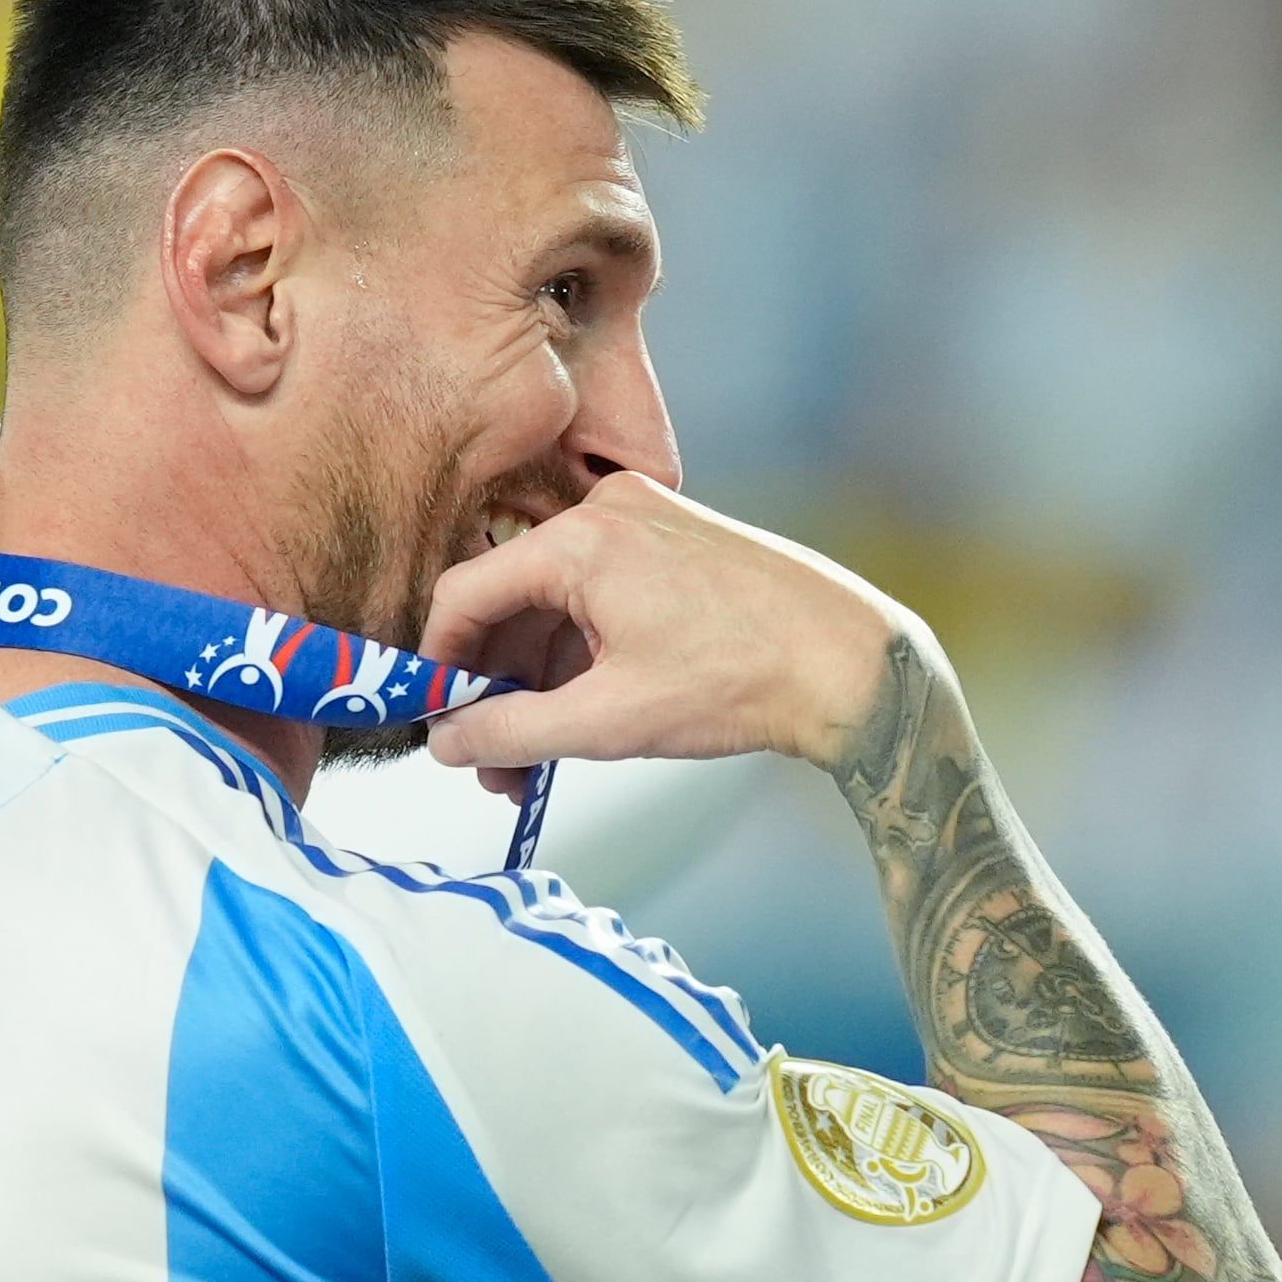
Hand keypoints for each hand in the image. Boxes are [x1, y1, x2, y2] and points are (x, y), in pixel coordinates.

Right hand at [416, 473, 918, 781]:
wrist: (853, 664)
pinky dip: (579, 661)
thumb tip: (444, 744)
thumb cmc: (742, 680)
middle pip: (511, 603)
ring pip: (555, 609)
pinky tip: (575, 724)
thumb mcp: (609, 720)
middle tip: (486, 766)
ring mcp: (644, 525)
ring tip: (531, 768)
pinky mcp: (672, 547)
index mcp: (581, 539)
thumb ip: (511, 733)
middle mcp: (607, 513)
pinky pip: (596, 601)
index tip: (428, 720)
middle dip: (493, 690)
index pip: (465, 593)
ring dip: (536, 686)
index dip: (437, 664)